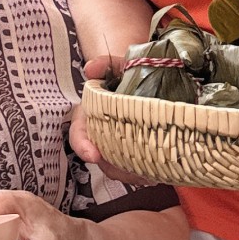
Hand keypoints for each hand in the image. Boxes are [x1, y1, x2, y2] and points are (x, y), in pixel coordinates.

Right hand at [71, 56, 155, 187]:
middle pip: (102, 161)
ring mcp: (114, 150)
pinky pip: (135, 173)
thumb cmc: (123, 77)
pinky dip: (147, 175)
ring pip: (119, 171)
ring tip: (152, 171)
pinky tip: (160, 170)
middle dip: (117, 167)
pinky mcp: (131, 158)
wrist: (138, 85)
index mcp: (88, 117)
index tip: (93, 155)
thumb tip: (91, 68)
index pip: (78, 135)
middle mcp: (98, 136)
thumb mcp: (116, 66)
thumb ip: (104, 64)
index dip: (83, 146)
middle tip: (138, 168)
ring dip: (134, 174)